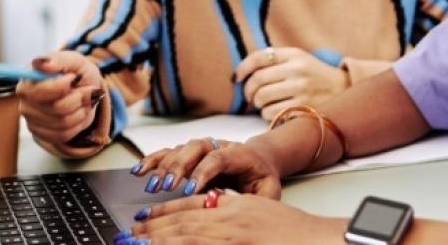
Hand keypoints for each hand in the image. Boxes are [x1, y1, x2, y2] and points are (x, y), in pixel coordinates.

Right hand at [16, 50, 103, 150]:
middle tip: (88, 89)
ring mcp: (31, 119)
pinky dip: (78, 124)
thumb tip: (40, 63)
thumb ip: (58, 60)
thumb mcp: (74, 60)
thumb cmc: (76, 72)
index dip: (61, 86)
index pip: (38, 90)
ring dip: (81, 111)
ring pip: (63, 123)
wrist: (83, 89)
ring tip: (84, 100)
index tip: (74, 77)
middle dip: (78, 99)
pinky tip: (78, 112)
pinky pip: (64, 135)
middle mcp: (25, 100)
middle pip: (56, 108)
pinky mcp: (40, 134)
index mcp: (28, 79)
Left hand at [123, 190, 345, 243]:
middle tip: (128, 234)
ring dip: (159, 242)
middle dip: (153, 230)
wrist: (318, 240)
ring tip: (136, 244)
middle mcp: (231, 221)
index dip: (165, 212)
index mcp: (234, 208)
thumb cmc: (293, 231)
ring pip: (188, 238)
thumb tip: (208, 209)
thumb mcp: (258, 210)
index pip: (192, 206)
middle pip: (184, 223)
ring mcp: (233, 238)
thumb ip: (232, 210)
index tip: (144, 218)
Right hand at [132, 139, 281, 198]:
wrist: (261, 161)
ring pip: (180, 150)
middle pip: (195, 149)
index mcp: (240, 153)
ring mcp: (202, 148)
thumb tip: (231, 205)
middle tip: (165, 187)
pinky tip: (139, 170)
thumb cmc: (263, 180)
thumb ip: (254, 198)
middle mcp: (218, 145)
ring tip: (151, 185)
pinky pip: (168, 153)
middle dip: (178, 167)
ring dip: (163, 166)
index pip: (218, 158)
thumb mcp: (268, 191)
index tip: (189, 190)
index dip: (202, 172)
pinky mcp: (189, 155)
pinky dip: (153, 160)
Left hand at [234, 47, 346, 120]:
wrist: (344, 89)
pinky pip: (272, 113)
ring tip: (263, 104)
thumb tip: (241, 72)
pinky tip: (273, 112)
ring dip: (257, 104)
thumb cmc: (313, 75)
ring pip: (262, 98)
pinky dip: (267, 115)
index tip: (236, 77)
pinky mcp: (304, 108)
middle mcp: (297, 69)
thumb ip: (275, 61)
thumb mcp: (298, 60)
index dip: (243, 68)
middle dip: (248, 91)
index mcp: (294, 54)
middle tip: (250, 96)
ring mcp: (301, 89)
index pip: (259, 57)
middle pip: (257, 80)